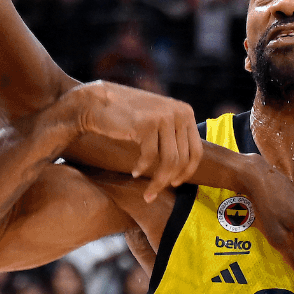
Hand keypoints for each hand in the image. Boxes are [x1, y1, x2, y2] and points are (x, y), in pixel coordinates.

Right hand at [65, 81, 202, 200]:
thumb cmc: (127, 115)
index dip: (187, 172)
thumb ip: (174, 134)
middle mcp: (179, 112)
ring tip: (147, 192)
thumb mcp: (158, 119)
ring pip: (169, 161)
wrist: (97, 102)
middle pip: (183, 158)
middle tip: (156, 192)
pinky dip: (142, 168)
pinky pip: (150, 157)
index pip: (196, 150)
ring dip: (157, 182)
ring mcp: (164, 116)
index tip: (175, 183)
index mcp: (185, 111)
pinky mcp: (147, 124)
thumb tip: (188, 166)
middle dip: (170, 180)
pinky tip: (134, 172)